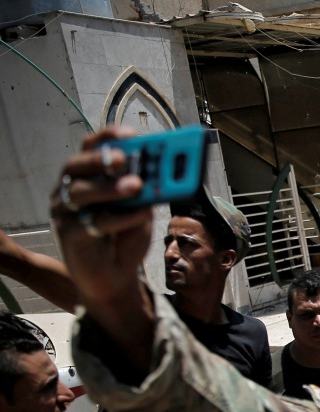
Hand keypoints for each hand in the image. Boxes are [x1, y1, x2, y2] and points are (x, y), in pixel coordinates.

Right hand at [50, 127, 152, 309]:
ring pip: (80, 191)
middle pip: (77, 165)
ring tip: (137, 186)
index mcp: (87, 177)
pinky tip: (140, 215)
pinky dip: (119, 218)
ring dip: (110, 187)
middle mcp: (70, 190)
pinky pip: (91, 222)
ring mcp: (65, 212)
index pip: (90, 148)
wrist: (115, 278)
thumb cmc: (126, 238)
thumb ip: (148, 192)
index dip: (108, 137)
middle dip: (101, 159)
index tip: (130, 133)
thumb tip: (163, 172)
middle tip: (125, 158)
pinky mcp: (69, 236)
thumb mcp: (142, 211)